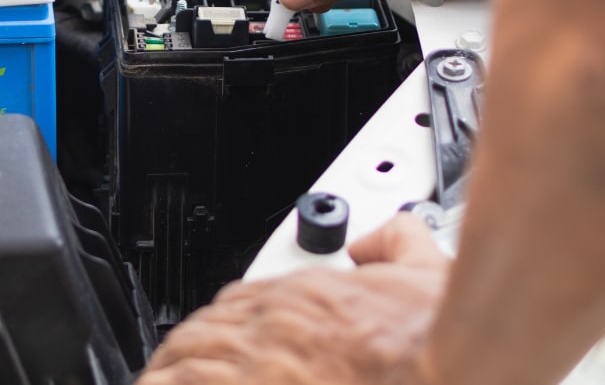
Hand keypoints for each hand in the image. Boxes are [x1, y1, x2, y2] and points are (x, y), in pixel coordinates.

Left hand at [135, 214, 449, 384]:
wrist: (444, 369)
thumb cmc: (428, 338)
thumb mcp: (427, 272)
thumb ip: (398, 244)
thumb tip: (384, 234)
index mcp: (302, 293)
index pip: (242, 298)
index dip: (230, 321)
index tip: (228, 339)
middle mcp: (270, 325)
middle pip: (206, 328)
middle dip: (197, 348)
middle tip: (184, 367)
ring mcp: (253, 366)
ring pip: (185, 357)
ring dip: (172, 370)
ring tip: (160, 380)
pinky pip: (182, 384)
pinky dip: (166, 383)